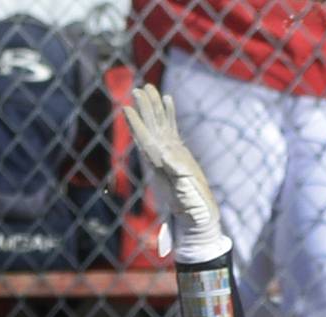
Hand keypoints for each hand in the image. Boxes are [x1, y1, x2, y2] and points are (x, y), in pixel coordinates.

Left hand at [124, 85, 225, 259]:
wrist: (198, 218)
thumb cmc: (192, 212)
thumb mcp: (185, 196)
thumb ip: (177, 177)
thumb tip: (166, 157)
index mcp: (162, 168)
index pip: (146, 142)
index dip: (137, 125)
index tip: (127, 109)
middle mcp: (164, 157)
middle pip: (152, 128)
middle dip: (145, 109)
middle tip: (138, 89)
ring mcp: (172, 154)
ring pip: (160, 125)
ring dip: (154, 107)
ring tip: (148, 87)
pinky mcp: (180, 154)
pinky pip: (173, 129)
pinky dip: (169, 115)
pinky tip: (167, 100)